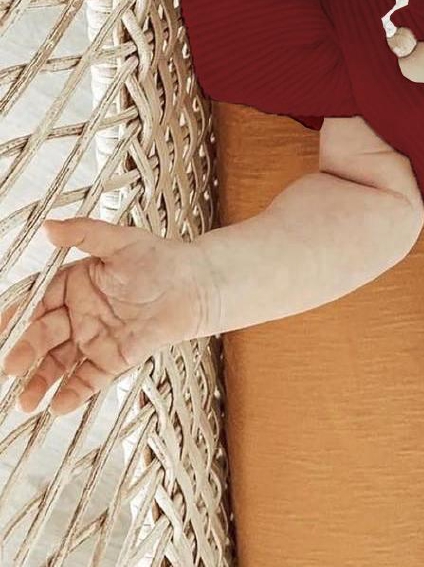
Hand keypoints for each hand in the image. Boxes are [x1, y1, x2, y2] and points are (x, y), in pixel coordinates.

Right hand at [0, 218, 215, 415]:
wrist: (196, 285)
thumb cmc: (159, 259)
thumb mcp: (121, 241)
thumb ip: (85, 234)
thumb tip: (49, 226)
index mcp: (72, 286)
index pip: (39, 302)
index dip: (20, 316)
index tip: (4, 329)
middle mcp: (77, 315)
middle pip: (43, 336)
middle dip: (25, 352)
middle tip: (11, 367)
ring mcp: (93, 339)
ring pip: (59, 363)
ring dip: (41, 381)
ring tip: (27, 400)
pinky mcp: (113, 359)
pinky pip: (88, 379)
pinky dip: (74, 392)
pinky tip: (59, 405)